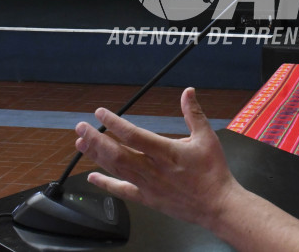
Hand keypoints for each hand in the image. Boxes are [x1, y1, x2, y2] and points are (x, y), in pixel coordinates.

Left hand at [74, 87, 237, 228]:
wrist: (217, 205)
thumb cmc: (213, 172)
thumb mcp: (207, 138)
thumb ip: (194, 114)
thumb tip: (188, 92)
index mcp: (166, 152)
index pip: (133, 135)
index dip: (114, 123)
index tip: (101, 113)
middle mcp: (153, 170)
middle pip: (116, 153)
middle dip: (95, 139)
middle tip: (81, 127)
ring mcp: (148, 186)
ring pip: (116, 170)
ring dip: (96, 156)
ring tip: (81, 143)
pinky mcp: (148, 199)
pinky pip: (122, 191)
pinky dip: (106, 184)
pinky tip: (92, 177)